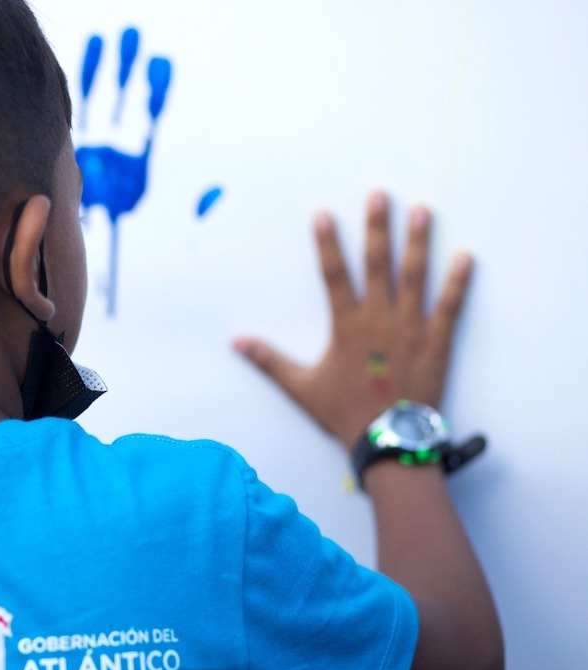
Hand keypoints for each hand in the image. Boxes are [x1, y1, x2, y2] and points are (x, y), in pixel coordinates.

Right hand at [234, 192, 473, 452]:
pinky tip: (465, 256)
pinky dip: (459, 281)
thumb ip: (268, 361)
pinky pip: (451, 306)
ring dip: (418, 242)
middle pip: (378, 263)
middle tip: (380, 194)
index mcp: (347, 326)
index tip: (323, 213)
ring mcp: (412, 328)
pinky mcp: (437, 342)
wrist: (390, 442)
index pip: (334, 274)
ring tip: (421, 211)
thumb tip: (236, 342)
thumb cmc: (345, 414)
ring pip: (415, 276)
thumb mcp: (301, 387)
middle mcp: (380, 319)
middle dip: (377, 226)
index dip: (327, 242)